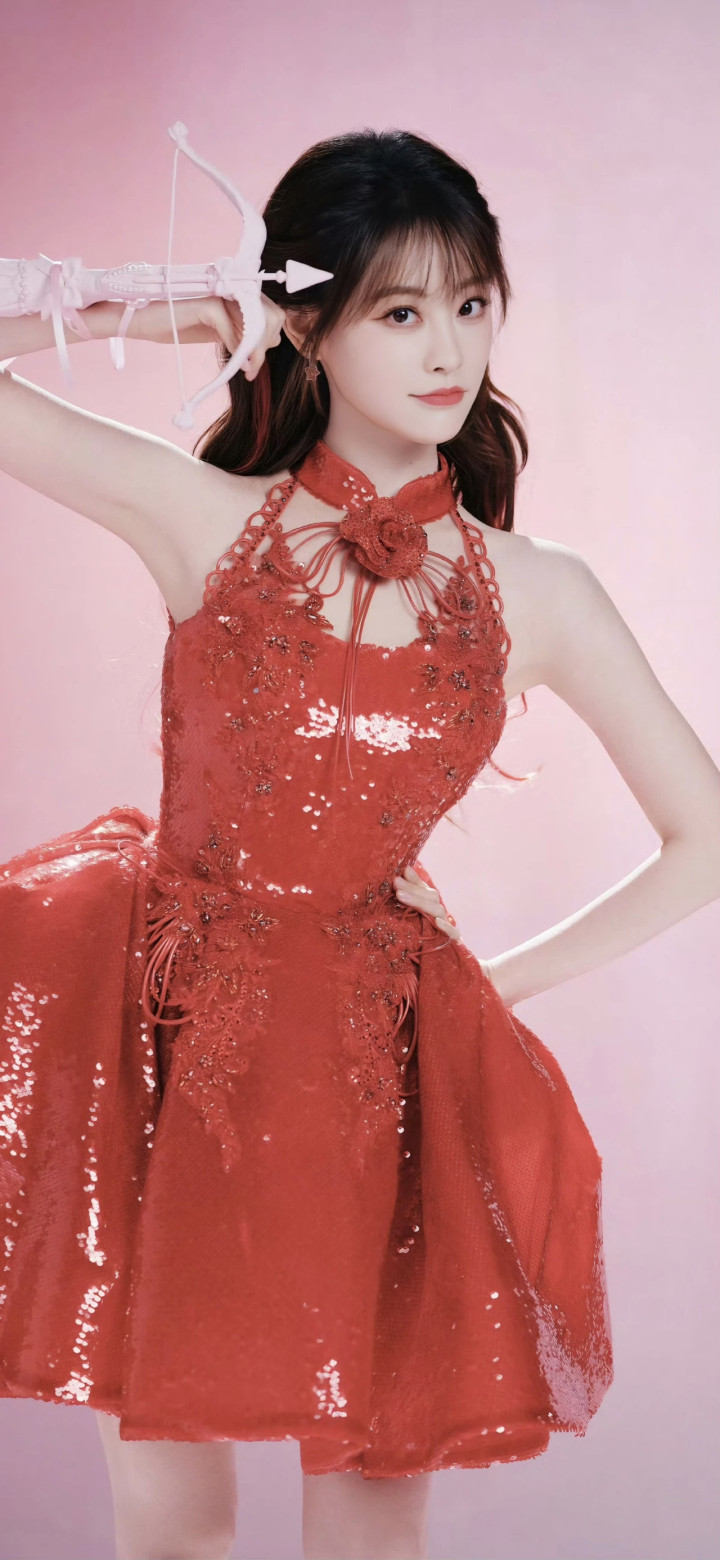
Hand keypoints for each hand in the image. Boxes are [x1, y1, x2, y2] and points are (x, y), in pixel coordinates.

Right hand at [123, 293, 284, 379]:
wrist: (146, 322)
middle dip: (265, 346)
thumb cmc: (179, 327)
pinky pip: (232, 329)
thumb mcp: (217, 333)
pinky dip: (236, 348)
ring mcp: (222, 296)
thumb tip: (265, 345)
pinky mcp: (208, 305)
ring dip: (254, 351)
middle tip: (252, 369)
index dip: (271, 338)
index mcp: (237, 295)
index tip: (256, 363)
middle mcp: (233, 291)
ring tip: (247, 369)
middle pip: (271, 316)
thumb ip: (238, 334)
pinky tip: (236, 362)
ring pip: (256, 323)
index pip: (272, 313)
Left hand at [392, 865, 460, 940]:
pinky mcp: (452, 939)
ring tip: (401, 896)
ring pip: (437, 910)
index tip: (402, 871)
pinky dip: (446, 927)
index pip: (423, 888)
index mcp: (430, 904)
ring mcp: (446, 924)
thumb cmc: (419, 934)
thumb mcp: (411, 914)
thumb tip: (405, 869)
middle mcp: (438, 911)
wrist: (438, 959)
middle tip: (396, 882)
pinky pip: (452, 933)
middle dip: (412, 889)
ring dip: (420, 903)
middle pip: (430, 897)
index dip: (413, 880)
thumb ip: (409, 893)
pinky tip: (437, 922)